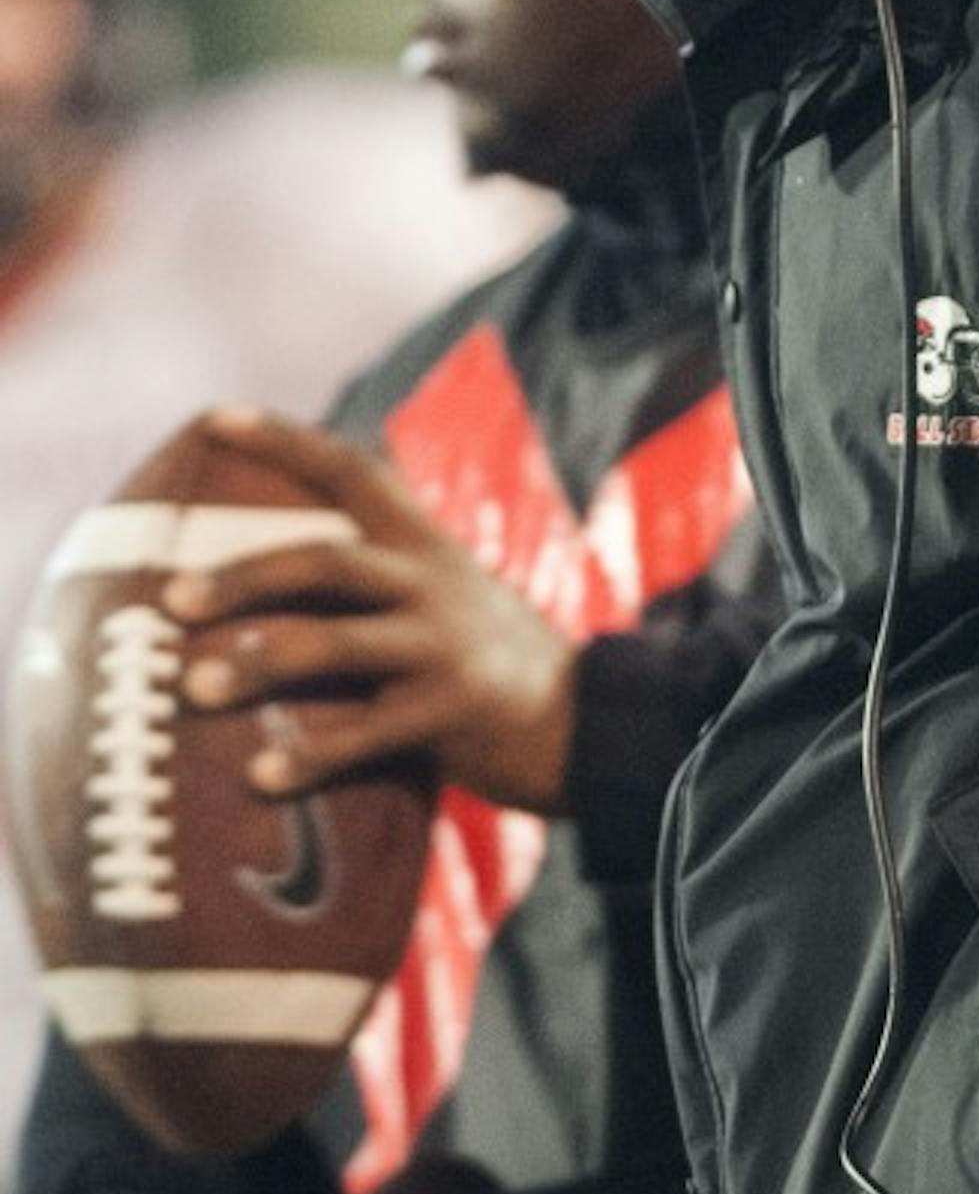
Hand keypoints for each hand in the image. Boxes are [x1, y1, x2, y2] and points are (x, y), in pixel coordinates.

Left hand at [165, 406, 577, 810]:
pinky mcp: (453, 712)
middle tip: (174, 600)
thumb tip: (307, 530)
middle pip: (326, 562)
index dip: (284, 439)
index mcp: (426, 546)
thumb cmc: (495, 660)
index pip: (352, 471)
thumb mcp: (454, 588)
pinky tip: (258, 776)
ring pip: (338, 644)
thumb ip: (390, 564)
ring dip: (258, 664)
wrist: (590, 724)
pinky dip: (309, 755)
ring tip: (193, 691)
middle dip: (243, 577)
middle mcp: (434, 584)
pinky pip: (366, 733)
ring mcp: (445, 647)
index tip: (213, 417)